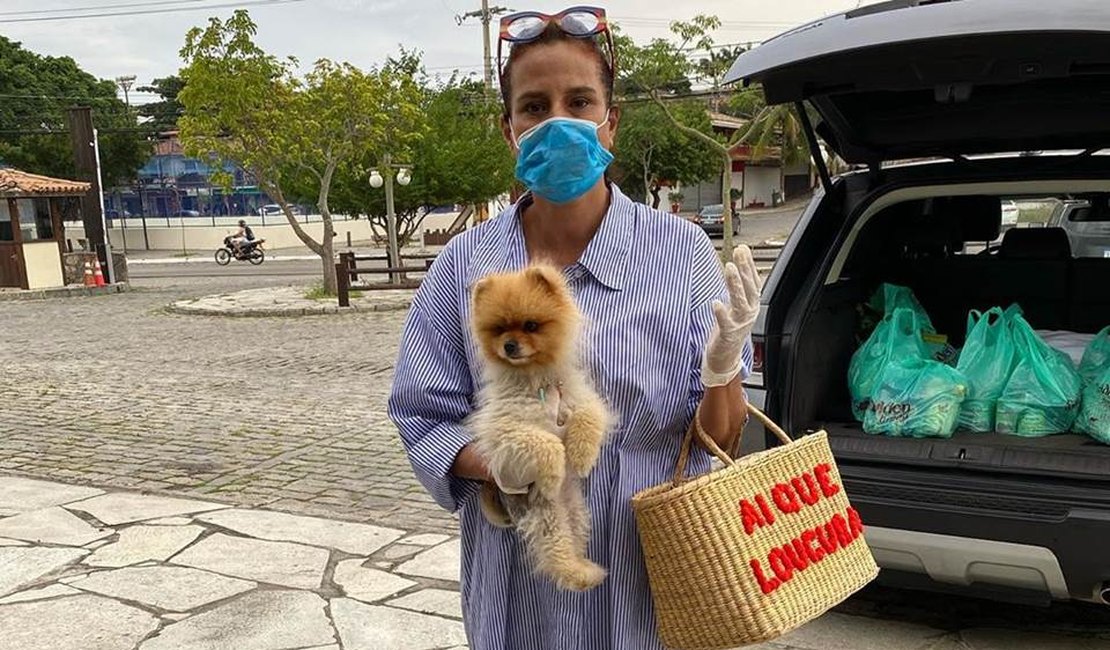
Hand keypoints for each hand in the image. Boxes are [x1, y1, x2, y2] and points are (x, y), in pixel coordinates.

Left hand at [701, 245, 760, 387]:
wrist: (726, 356)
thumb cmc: (729, 328)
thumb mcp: (736, 304)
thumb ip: (737, 285)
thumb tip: (737, 261)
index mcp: (751, 303)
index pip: (753, 281)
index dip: (748, 265)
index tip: (743, 249)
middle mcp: (748, 312)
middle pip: (749, 288)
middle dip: (744, 269)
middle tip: (738, 254)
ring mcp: (739, 323)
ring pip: (740, 301)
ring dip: (735, 284)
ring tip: (729, 269)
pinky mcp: (728, 334)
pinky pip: (726, 322)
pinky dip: (721, 312)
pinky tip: (716, 302)